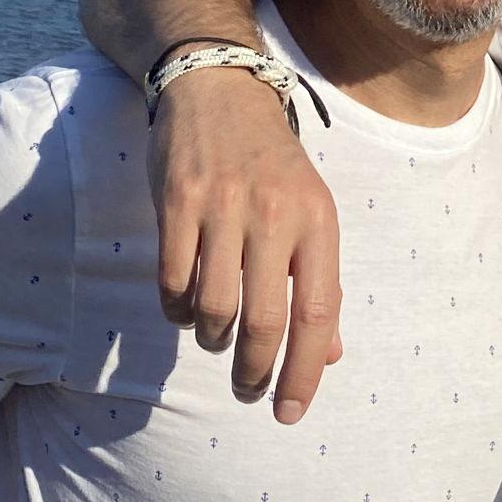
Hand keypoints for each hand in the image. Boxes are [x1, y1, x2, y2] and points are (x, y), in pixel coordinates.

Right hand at [152, 68, 343, 419]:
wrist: (220, 88)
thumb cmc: (272, 162)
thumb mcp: (311, 211)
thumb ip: (319, 282)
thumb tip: (327, 355)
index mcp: (317, 220)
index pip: (317, 313)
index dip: (304, 372)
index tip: (288, 413)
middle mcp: (273, 214)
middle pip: (265, 322)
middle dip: (255, 373)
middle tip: (248, 392)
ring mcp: (223, 207)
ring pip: (214, 309)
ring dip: (213, 340)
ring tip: (216, 338)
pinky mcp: (177, 201)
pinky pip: (173, 281)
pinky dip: (177, 310)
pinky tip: (185, 307)